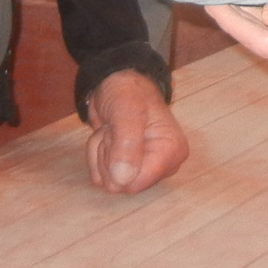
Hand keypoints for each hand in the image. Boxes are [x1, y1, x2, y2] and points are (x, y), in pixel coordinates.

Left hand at [85, 69, 189, 192]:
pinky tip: (108, 137)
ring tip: (111, 129)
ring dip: (101, 152)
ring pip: (109, 181)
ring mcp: (145, 169)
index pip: (136, 183)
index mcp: (172, 152)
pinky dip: (96, 155)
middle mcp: (162, 166)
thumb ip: (126, 144)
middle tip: (114, 130)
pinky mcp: (129, 169)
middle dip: (108, 155)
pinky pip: (102, 178)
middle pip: (121, 184)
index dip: (118, 162)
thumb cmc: (128, 91)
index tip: (118, 133)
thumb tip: (123, 181)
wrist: (117, 83)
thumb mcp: (127, 110)